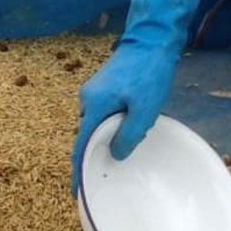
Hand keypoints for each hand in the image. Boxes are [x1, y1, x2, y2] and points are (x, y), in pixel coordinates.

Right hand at [71, 0, 211, 194]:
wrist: (153, 38)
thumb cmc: (151, 72)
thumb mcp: (145, 108)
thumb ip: (129, 133)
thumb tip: (115, 155)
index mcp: (94, 106)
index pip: (81, 146)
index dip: (78, 170)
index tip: (76, 191)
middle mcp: (88, 99)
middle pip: (88, 136)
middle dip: (95, 155)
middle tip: (106, 175)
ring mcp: (95, 91)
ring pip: (97, 125)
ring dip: (107, 138)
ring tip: (121, 153)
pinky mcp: (105, 86)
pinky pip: (104, 114)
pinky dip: (112, 125)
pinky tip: (128, 129)